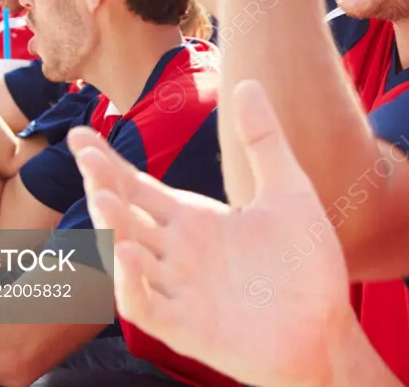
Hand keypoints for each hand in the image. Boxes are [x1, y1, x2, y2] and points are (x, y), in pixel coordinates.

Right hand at [73, 80, 354, 386]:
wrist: (327, 328)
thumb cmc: (306, 265)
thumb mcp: (288, 191)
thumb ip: (264, 140)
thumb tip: (249, 80)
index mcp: (195, 221)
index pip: (139, 187)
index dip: (108, 163)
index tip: (81, 133)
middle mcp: (177, 253)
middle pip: (126, 215)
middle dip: (103, 186)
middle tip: (85, 155)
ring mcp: (178, 291)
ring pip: (128, 257)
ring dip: (112, 229)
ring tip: (103, 195)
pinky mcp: (185, 328)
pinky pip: (145, 306)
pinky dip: (131, 283)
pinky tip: (130, 253)